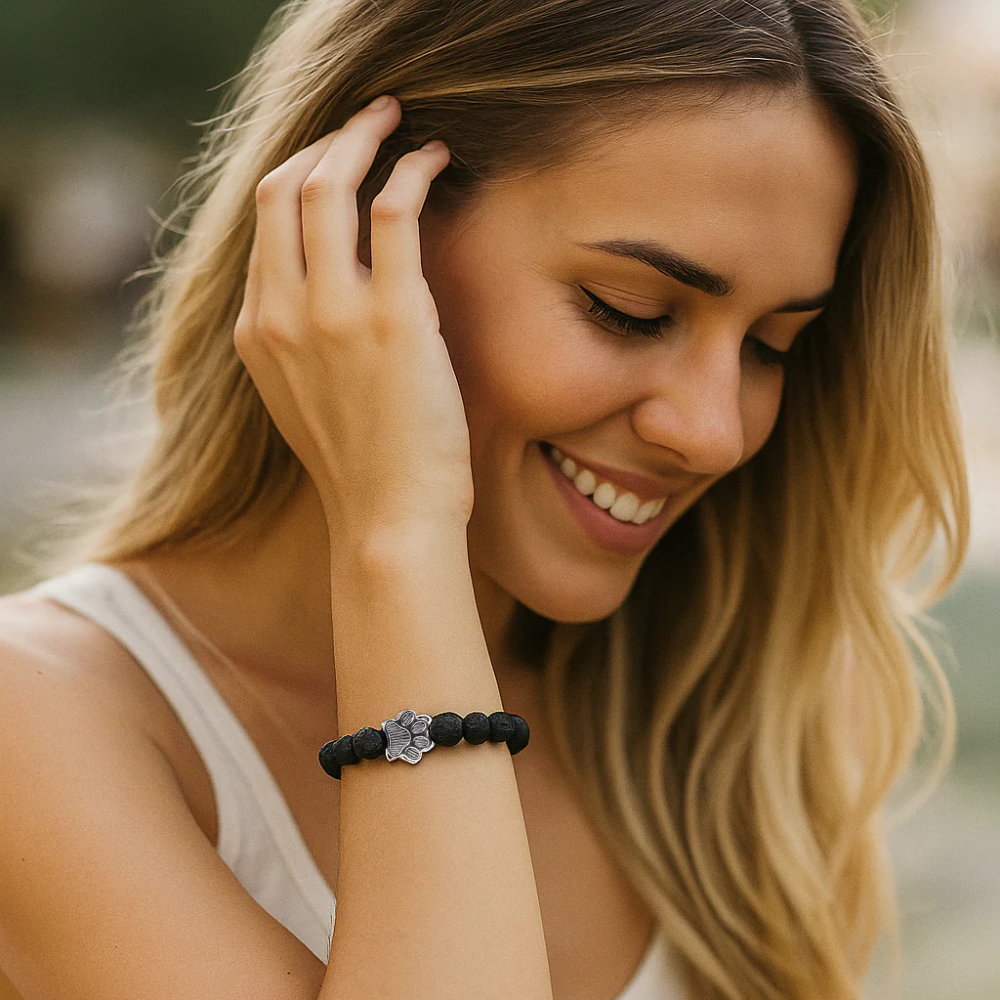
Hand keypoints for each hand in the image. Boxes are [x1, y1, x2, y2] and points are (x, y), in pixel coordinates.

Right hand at [234, 96, 473, 550]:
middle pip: (284, 188)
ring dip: (364, 137)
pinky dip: (413, 171)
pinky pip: (395, 212)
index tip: (335, 160)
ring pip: (330, 185)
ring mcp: (334, 314)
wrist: (388, 520)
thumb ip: (298, 340)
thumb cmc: (362, 467)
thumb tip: (327, 290)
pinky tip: (435, 160)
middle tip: (367, 123)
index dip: (299, 175)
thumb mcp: (303, 398)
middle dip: (326, 140)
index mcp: (256, 331)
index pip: (263, 223)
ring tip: (397, 123)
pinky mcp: (394, 319)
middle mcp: (282, 313)